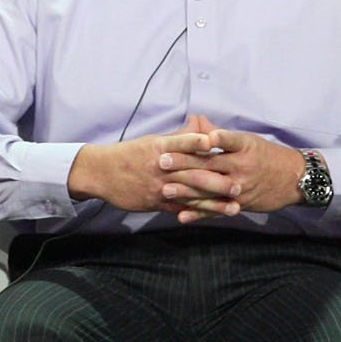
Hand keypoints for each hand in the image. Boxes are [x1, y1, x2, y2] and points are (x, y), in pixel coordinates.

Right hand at [66, 124, 228, 215]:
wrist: (101, 173)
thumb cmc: (130, 154)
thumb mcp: (153, 140)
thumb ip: (180, 136)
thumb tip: (202, 124)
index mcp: (161, 147)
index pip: (184, 144)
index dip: (201, 144)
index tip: (221, 145)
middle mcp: (161, 167)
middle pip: (192, 174)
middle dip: (217, 182)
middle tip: (239, 186)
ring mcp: (158, 186)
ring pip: (190, 196)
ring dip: (214, 204)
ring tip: (234, 208)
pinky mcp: (154, 202)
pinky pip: (178, 208)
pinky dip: (195, 213)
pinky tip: (213, 217)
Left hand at [170, 121, 308, 223]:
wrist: (294, 179)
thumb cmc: (267, 156)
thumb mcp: (248, 140)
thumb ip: (221, 134)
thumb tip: (197, 120)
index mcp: (244, 146)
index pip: (223, 141)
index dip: (205, 140)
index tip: (185, 138)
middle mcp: (242, 166)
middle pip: (210, 165)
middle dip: (184, 164)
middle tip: (162, 161)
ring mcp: (240, 187)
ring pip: (210, 189)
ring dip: (186, 190)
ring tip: (165, 189)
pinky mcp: (239, 204)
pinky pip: (216, 210)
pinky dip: (198, 214)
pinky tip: (182, 215)